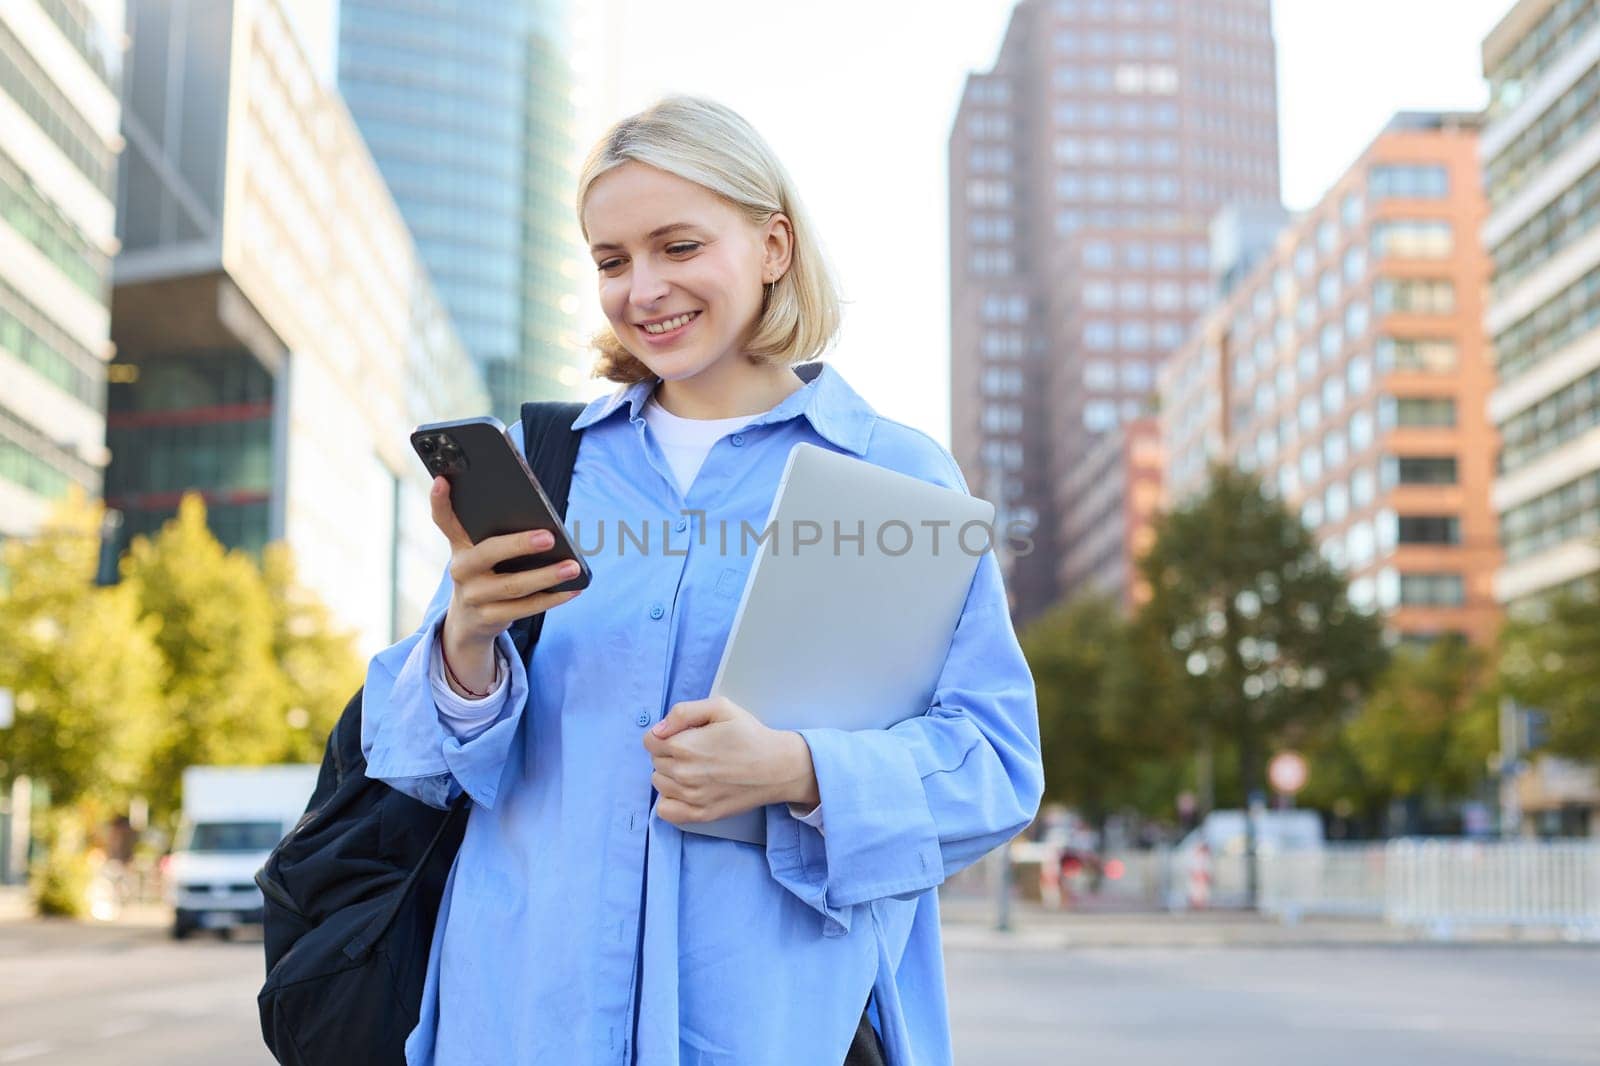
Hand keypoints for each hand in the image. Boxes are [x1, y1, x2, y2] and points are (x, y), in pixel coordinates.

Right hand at [430, 476, 580, 683]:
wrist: (469, 620)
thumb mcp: (483, 552)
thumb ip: (500, 534)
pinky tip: (573, 589)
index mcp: (459, 545)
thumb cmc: (487, 572)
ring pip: (513, 586)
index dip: (439, 500)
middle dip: (520, 544)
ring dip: (547, 576)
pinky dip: (552, 598)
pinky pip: (524, 608)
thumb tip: (546, 527)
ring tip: (572, 567)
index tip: (443, 479)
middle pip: (488, 553)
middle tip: (550, 537)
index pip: (444, 519)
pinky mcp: (488, 618)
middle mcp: (460, 569)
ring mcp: (472, 596)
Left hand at [642, 696, 819, 824]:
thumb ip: (683, 712)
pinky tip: (686, 790)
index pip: (649, 741)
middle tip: (696, 750)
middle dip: (669, 753)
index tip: (683, 735)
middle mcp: (683, 773)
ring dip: (670, 775)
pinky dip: (670, 800)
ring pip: (659, 783)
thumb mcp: (720, 707)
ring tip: (696, 768)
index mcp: (684, 746)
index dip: (665, 734)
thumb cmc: (750, 735)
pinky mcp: (700, 814)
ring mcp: (691, 797)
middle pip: (655, 761)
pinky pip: (665, 810)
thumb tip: (659, 730)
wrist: (777, 767)